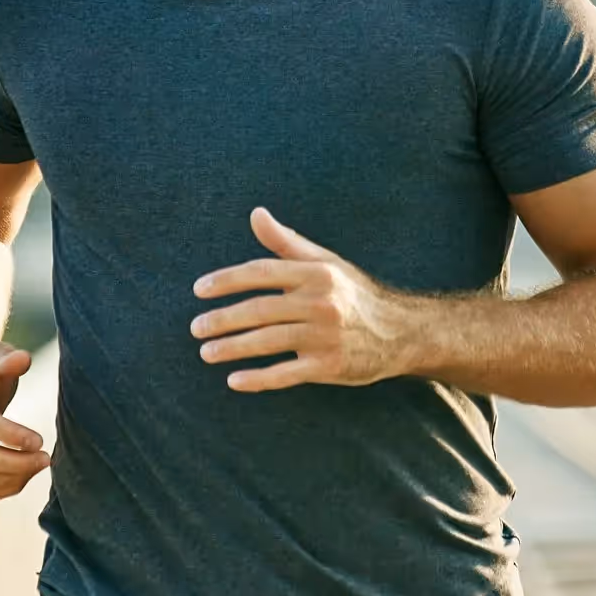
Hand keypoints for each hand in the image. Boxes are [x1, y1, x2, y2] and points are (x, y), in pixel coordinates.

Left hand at [191, 207, 409, 392]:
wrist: (400, 332)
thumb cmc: (352, 294)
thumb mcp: (324, 263)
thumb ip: (286, 242)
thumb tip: (255, 214)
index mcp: (317, 273)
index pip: (262, 272)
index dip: (227, 280)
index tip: (199, 290)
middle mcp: (321, 302)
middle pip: (260, 310)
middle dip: (223, 319)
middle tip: (196, 327)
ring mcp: (325, 336)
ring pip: (268, 341)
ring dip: (232, 348)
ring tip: (206, 353)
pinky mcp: (329, 366)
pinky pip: (286, 374)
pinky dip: (259, 379)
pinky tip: (234, 380)